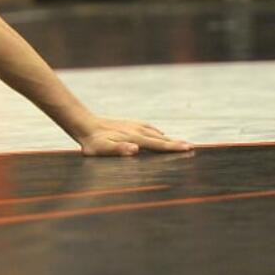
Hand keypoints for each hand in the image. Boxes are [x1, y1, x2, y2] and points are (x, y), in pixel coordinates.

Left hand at [76, 117, 192, 156]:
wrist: (83, 124)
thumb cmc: (92, 142)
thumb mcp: (101, 149)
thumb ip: (118, 150)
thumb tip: (135, 150)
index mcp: (135, 139)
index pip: (158, 145)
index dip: (174, 147)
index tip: (189, 148)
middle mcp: (137, 131)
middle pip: (161, 138)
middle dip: (176, 143)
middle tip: (192, 147)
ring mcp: (133, 126)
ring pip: (155, 133)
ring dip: (168, 138)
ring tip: (181, 143)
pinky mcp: (129, 124)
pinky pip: (147, 128)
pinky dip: (157, 132)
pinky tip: (159, 134)